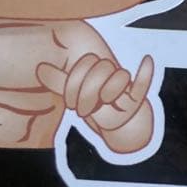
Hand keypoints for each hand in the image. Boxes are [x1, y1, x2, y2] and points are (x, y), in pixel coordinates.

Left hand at [37, 53, 153, 136]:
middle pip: (101, 68)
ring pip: (119, 77)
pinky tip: (146, 61)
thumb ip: (60, 82)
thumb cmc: (97, 107)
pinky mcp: (138, 99)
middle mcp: (112, 73)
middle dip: (87, 94)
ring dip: (108, 93)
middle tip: (82, 111)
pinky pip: (144, 84)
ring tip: (102, 105)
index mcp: (96, 69)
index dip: (73, 84)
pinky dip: (146, 73)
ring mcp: (126, 85)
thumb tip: (40, 68)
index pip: (87, 62)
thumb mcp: (77, 96)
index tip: (70, 105)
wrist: (121, 125)